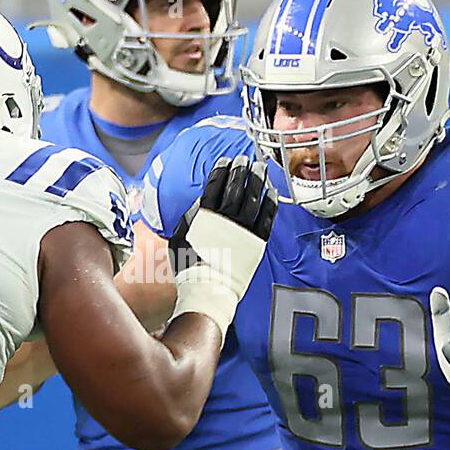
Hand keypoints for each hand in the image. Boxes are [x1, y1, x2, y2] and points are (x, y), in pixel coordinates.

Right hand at [167, 154, 276, 337]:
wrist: (208, 289)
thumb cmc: (190, 266)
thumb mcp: (179, 236)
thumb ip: (191, 216)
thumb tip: (201, 201)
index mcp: (205, 215)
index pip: (216, 183)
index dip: (222, 169)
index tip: (226, 161)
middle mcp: (226, 218)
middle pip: (237, 185)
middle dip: (241, 168)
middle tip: (244, 159)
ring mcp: (244, 229)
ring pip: (254, 196)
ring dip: (258, 179)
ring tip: (260, 168)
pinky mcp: (258, 241)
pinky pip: (267, 215)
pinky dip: (269, 200)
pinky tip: (270, 190)